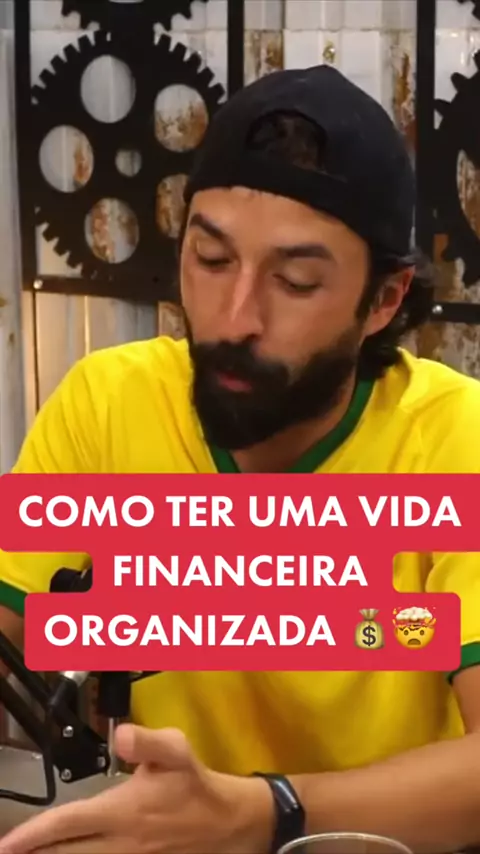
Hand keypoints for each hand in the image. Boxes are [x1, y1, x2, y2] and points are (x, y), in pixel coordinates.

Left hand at [0, 724, 273, 853]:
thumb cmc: (195, 783)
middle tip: (7, 852)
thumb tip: (121, 735)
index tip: (7, 844)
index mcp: (123, 810)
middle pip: (67, 853)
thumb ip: (148, 741)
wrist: (227, 823)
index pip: (68, 824)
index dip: (34, 834)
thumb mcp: (177, 750)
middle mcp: (119, 841)